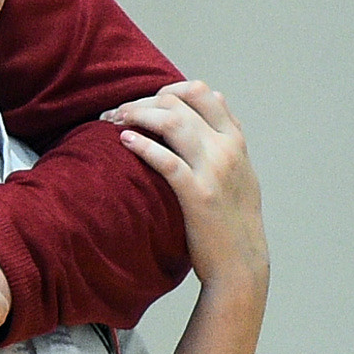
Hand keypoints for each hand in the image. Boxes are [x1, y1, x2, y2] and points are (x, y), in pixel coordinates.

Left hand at [102, 82, 268, 293]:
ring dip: (135, 115)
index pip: (202, 92)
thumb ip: (225, 138)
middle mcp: (227, 149)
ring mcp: (213, 171)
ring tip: (112, 121)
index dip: (167, 90)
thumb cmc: (233, 218)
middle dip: (142, 101)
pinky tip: (124, 140)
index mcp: (235, 141)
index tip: (145, 102)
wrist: (241, 263)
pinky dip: (142, 145)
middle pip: (179, 102)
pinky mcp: (198, 195)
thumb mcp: (240, 171)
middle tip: (116, 113)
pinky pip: (166, 161)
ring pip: (171, 122)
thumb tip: (212, 103)